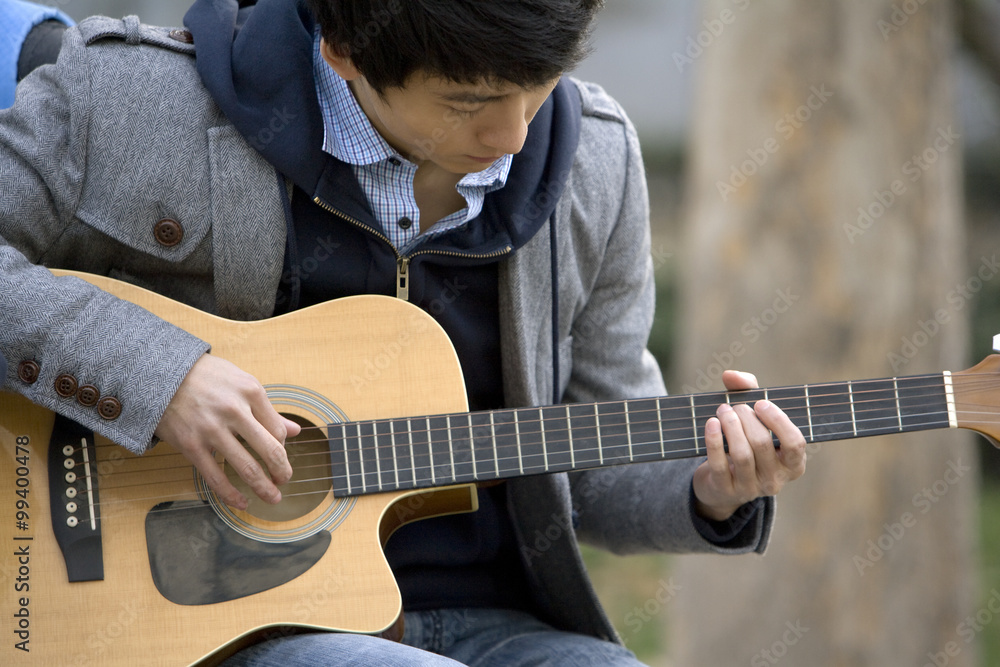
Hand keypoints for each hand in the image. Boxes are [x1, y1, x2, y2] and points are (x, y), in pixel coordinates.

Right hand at [155, 354, 300, 509]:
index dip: (283, 447)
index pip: (278, 430)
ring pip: (246, 468)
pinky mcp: (191, 445)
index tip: (279, 454)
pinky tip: (242, 502)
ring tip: (273, 497)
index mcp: (251, 392)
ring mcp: (212, 429)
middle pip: (270, 450)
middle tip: (285, 480)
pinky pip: (215, 477)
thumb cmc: (206, 377)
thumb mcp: (242, 382)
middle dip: (283, 472)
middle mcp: (235, 410)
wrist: (160, 374)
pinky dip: (231, 495)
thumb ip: (268, 409)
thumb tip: (297, 431)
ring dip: (264, 488)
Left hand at [692, 370, 806, 520]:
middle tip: (735, 406)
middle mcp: (775, 480)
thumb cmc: (745, 443)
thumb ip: (747, 392)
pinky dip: (714, 440)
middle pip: (762, 443)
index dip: (778, 421)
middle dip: (746, 418)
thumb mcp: (753, 419)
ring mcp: (751, 488)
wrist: (721, 484)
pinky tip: (711, 423)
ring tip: (722, 410)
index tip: (760, 404)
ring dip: (730, 426)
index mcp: (792, 464)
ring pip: (741, 454)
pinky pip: (719, 463)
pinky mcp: (726, 490)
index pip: (795, 443)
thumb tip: (731, 375)